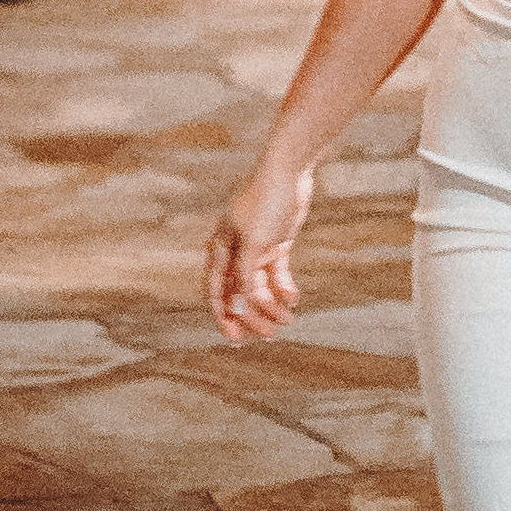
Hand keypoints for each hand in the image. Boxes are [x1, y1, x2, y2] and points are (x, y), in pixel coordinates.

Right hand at [206, 159, 314, 337]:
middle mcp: (235, 252)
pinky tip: (294, 299)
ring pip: (260, 287)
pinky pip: (277, 274)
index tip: (234, 339)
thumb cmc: (266, 203)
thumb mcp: (254, 243)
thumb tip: (238, 308)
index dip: (223, 317)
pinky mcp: (276, 244)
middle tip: (269, 335)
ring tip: (288, 319)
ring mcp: (256, 249)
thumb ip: (244, 276)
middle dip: (252, 316)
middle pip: (239, 294)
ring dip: (272, 305)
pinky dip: (284, 288)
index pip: (216, 291)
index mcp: (220, 250)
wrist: (289, 172)